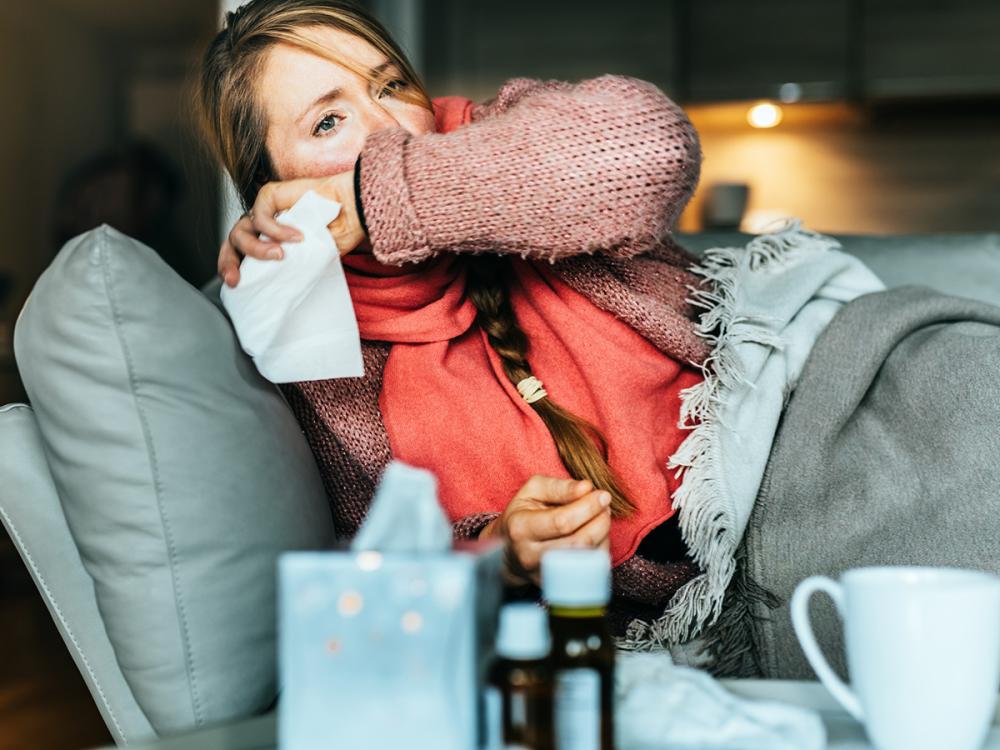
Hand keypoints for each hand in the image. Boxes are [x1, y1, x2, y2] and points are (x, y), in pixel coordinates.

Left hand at [217, 170, 365, 287]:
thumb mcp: (311, 260)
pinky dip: (274, 229)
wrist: (353, 211)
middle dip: (229, 262)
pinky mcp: (270, 195)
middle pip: (232, 242)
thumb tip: (274, 285)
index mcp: (267, 240)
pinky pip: (260, 215)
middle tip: (238, 278)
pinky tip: (295, 236)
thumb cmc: (337, 232)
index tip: (235, 284)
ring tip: (279, 255)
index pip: (239, 254)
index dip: (232, 268)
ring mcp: (264, 210)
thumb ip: (290, 267)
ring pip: (241, 230)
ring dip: (256, 248)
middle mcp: (262, 226)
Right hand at [480, 475, 611, 587]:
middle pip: (578, 542)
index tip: (603, 495)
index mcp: (521, 528)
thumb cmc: (522, 514)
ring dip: (603, 533)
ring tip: (601, 516)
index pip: (562, 522)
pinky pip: (589, 568)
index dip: (588, 507)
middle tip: (605, 504)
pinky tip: (596, 533)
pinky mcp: (557, 584)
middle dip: (600, 520)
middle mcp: (530, 555)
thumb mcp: (532, 491)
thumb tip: (586, 488)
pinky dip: (600, 548)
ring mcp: (544, 574)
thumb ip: (559, 487)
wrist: (508, 550)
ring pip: (587, 557)